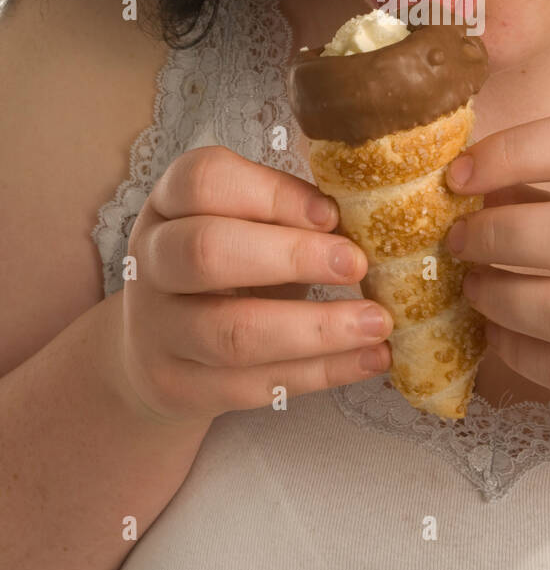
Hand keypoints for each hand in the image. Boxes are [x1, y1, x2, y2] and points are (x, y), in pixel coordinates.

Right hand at [120, 146, 392, 423]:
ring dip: (317, 329)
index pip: (204, 181)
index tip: (332, 213)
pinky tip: (369, 358)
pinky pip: (252, 386)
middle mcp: (152, 261)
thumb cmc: (227, 267)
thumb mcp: (242, 224)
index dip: (271, 194)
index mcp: (170, 204)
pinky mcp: (177, 387)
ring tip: (378, 322)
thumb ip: (289, 209)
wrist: (156, 348)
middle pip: (207, 252)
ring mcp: (158, 329)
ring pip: (232, 333)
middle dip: (293, 257)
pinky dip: (320, 372)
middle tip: (359, 265)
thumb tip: (370, 208)